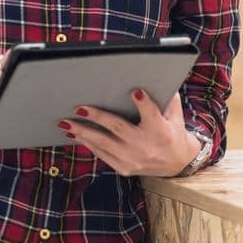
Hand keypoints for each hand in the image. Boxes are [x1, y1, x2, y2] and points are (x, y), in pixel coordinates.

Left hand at [58, 90, 200, 176]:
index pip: (151, 114)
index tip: (135, 91)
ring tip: (65, 123)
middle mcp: (145, 146)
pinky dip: (87, 143)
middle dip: (97, 117)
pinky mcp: (124, 168)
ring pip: (103, 143)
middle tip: (79, 107)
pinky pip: (101, 154)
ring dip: (82, 132)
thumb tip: (160, 73)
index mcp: (161, 131)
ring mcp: (133, 159)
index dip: (143, 103)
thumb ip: (168, 97)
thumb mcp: (175, 115)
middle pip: (118, 129)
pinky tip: (74, 134)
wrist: (177, 164)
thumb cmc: (173, 132)